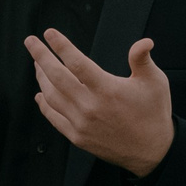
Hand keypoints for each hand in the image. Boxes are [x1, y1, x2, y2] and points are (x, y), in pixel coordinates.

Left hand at [29, 30, 172, 177]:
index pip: (76, 62)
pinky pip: (54, 118)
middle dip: (40, 56)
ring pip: (52, 96)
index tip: (49, 33)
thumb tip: (144, 42)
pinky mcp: (77, 137)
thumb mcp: (155, 82)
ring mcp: (81, 123)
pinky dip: (44, 105)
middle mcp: (90, 106)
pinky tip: (41, 94)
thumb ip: (142, 59)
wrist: (152, 151)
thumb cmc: (153, 114)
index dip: (61, 46)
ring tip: (38, 64)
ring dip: (41, 77)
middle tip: (31, 42)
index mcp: (107, 90)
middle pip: (57, 77)